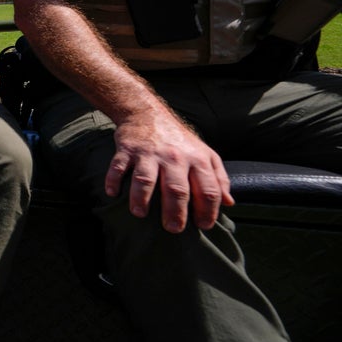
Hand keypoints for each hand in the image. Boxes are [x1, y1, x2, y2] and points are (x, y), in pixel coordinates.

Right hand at [106, 111, 234, 231]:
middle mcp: (175, 157)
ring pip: (145, 179)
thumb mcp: (205, 154)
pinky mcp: (127, 149)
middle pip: (177, 189)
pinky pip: (119, 167)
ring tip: (140, 214)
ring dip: (140, 198)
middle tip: (173, 229)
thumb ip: (219, 178)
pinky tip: (112, 193)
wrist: (147, 113)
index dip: (208, 211)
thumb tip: (230, 203)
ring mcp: (150, 153)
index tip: (203, 226)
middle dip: (175, 212)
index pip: (208, 190)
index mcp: (197, 160)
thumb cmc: (179, 140)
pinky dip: (113, 180)